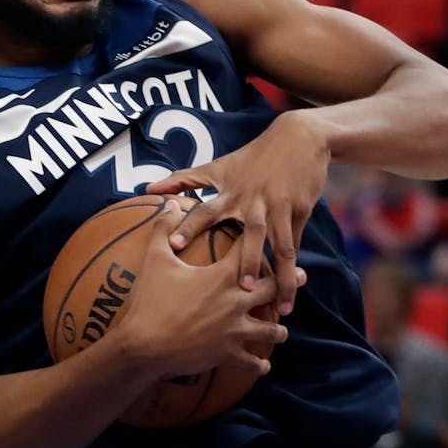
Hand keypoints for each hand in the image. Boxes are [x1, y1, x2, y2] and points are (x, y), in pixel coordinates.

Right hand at [116, 205, 294, 378]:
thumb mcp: (155, 259)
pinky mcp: (229, 354)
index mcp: (221, 276)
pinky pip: (253, 362)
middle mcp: (236, 302)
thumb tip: (171, 204)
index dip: (259, 239)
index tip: (269, 230)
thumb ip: (163, 228)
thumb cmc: (150, 300)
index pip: (248, 251)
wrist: (146, 344)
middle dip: (288, 280)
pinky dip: (259, 364)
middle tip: (301, 275)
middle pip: (272, 288)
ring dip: (278, 329)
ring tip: (281, 329)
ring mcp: (235, 330)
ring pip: (271, 330)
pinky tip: (264, 365)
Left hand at [145, 111, 329, 316]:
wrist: (298, 139)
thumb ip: (183, 180)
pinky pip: (295, 244)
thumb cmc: (251, 158)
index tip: (173, 247)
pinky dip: (294, 269)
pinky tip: (292, 292)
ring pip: (281, 246)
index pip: (206, 210)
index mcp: (231, 191)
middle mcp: (255, 201)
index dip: (188, 226)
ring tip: (279, 308)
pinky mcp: (300, 211)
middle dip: (246, 260)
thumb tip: (147, 188)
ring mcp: (279, 207)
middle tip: (240, 288)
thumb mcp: (218, 166)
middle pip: (252, 234)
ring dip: (281, 276)